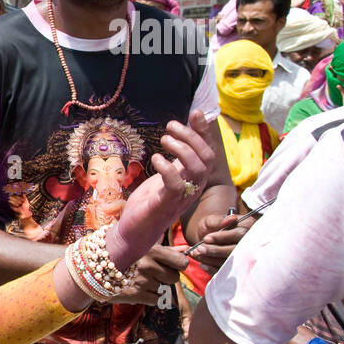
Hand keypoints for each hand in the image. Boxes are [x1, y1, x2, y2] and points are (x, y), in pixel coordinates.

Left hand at [109, 110, 213, 265]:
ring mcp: (182, 197)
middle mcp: (194, 187)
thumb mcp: (166, 174)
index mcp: (195, 179)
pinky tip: (156, 158)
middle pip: (206, 157)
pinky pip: (176, 184)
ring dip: (182, 149)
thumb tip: (181, 132)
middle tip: (170, 127)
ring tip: (164, 139)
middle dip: (191, 137)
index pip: (208, 151)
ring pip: (196, 168)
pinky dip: (168, 168)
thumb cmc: (150, 201)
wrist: (135, 230)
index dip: (204, 132)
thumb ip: (176, 157)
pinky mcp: (166, 205)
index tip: (195, 113)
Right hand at [110, 245, 186, 305]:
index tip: (171, 265)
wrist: (93, 268)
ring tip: (141, 280)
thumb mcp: (141, 247)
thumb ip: (165, 250)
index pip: (181, 262)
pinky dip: (151, 298)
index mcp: (150, 250)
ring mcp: (142, 281)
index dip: (178, 265)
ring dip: (156, 287)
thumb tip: (186, 250)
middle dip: (167, 277)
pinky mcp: (135, 295)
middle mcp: (147, 265)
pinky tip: (141, 290)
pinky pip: (157, 300)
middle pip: (174, 278)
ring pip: (164, 290)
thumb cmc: (121, 254)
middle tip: (154, 274)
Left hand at [187, 211, 246, 270]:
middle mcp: (249, 243)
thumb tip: (231, 219)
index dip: (223, 237)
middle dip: (216, 250)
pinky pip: (226, 271)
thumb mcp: (212, 220)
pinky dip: (212, 269)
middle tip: (199, 249)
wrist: (205, 238)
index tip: (206, 239)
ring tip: (196, 254)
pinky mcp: (235, 268)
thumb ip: (220, 220)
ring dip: (212, 259)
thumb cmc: (210, 227)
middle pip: (236, 250)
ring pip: (231, 262)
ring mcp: (244, 257)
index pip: (240, 234)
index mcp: (247, 227)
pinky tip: (202, 264)